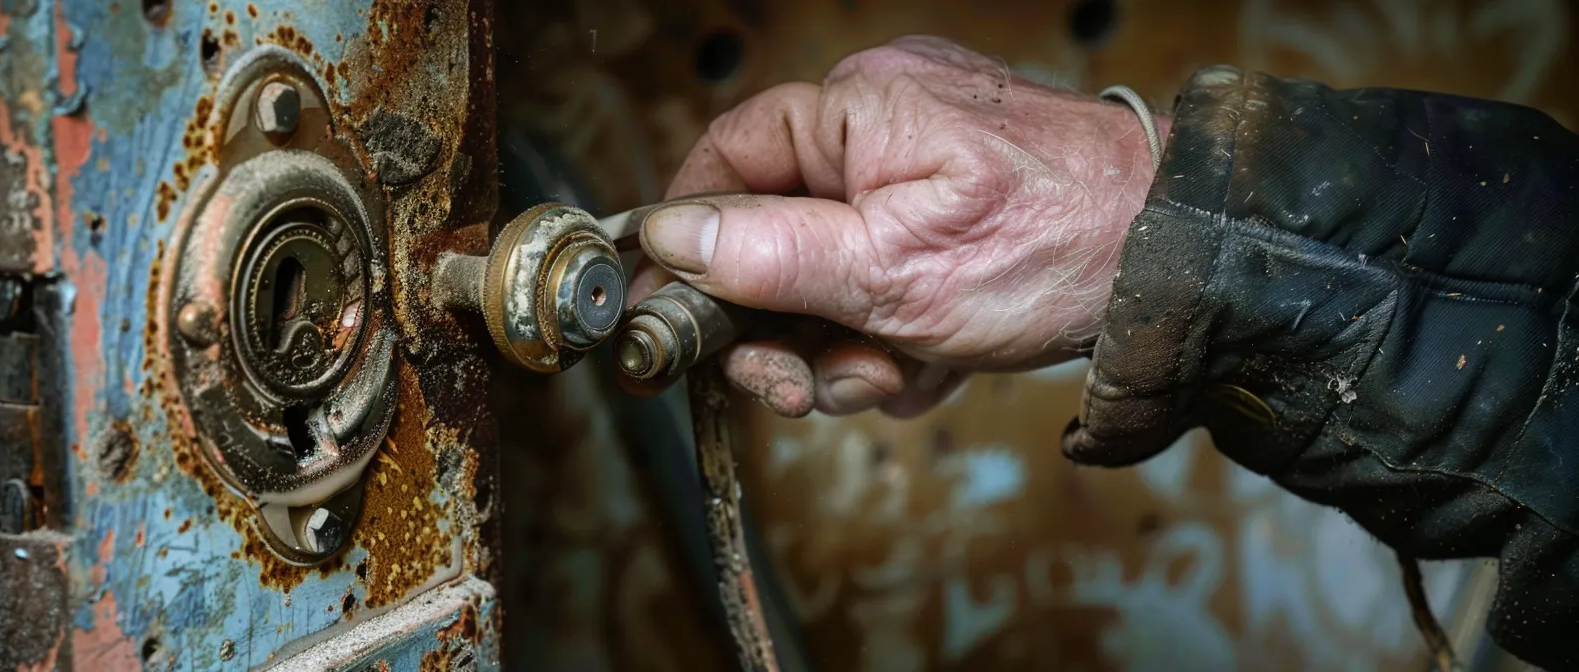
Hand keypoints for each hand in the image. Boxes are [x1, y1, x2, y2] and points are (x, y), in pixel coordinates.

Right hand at [628, 36, 1167, 417]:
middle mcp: (882, 128)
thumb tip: (667, 237)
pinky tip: (933, 360)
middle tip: (799, 384)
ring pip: (829, 273)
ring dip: (848, 345)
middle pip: (774, 231)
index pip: (725, 159)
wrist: (1181, 270)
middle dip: (786, 325)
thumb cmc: (1055, 249)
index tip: (674, 313)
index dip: (689, 241)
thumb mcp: (889, 271)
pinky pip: (884, 281)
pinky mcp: (951, 217)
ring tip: (897, 372)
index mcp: (856, 109)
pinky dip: (897, 335)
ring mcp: (919, 174)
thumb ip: (767, 254)